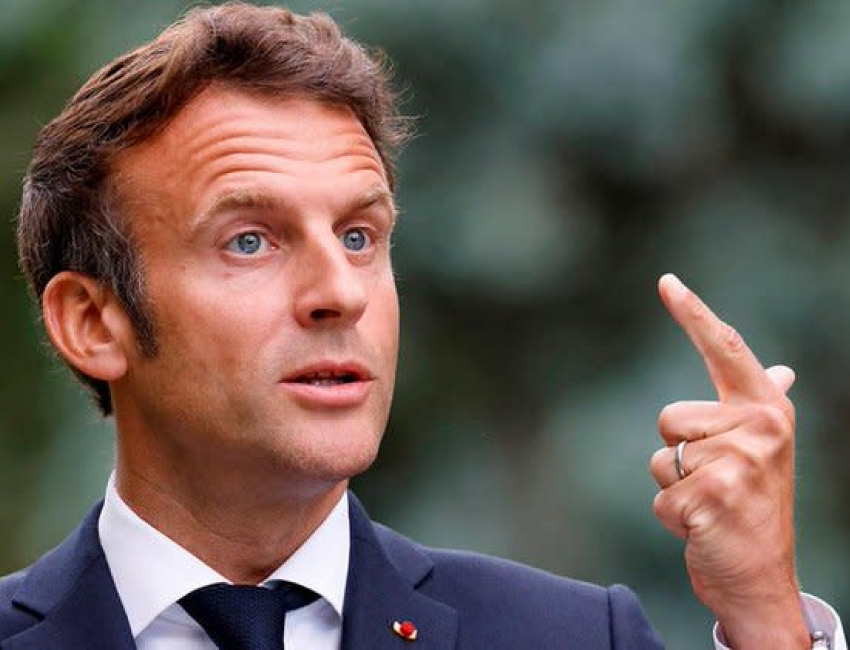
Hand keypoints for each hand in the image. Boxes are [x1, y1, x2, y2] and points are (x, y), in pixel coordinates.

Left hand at [650, 274, 808, 649]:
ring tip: (711, 505)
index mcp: (766, 410)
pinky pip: (659, 498)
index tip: (666, 281)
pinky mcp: (713, 500)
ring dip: (672, 488)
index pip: (725, 349)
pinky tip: (704, 528)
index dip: (694, 313)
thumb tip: (782, 369)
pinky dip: (670, 519)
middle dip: (676, 454)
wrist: (763, 577)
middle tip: (715, 483)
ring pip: (658, 459)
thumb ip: (764, 406)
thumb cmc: (756, 507)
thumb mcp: (767, 451)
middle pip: (668, 418)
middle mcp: (759, 429)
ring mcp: (738, 465)